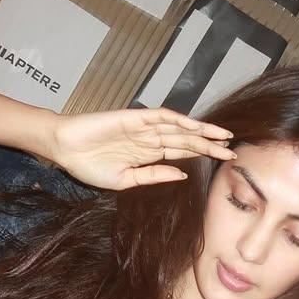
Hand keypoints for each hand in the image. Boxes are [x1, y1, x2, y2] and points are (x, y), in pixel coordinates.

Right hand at [45, 105, 235, 189]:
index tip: (224, 161)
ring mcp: (143, 128)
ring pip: (179, 128)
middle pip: (186, 141)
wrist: (65, 150)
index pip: (183, 154)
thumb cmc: (89, 166)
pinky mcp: (134, 118)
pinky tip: (196, 125)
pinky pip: (161, 117)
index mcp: (148, 155)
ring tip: (223, 136)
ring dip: (201, 131)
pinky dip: (179, 120)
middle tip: (233, 151)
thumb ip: (153, 176)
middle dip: (210, 145)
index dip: (203, 155)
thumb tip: (183, 175)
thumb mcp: (126, 181)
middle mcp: (150, 140)